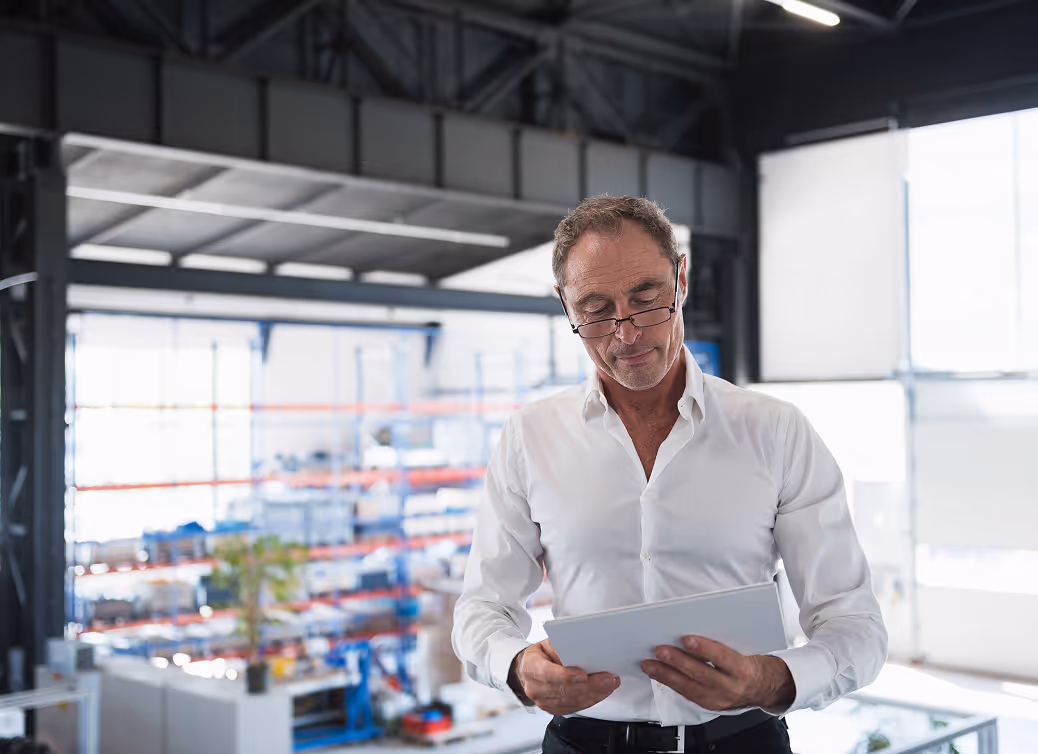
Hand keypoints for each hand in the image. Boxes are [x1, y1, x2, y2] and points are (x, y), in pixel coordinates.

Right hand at [510, 638, 620, 715]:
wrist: (527, 670)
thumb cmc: (540, 655)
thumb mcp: (546, 644)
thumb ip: (560, 648)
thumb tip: (580, 653)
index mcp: (531, 667)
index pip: (549, 675)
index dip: (567, 677)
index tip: (583, 675)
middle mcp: (535, 688)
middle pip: (564, 691)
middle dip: (589, 686)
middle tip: (607, 679)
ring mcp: (543, 702)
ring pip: (572, 702)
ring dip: (594, 694)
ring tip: (609, 685)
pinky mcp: (553, 709)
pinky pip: (574, 708)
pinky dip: (590, 700)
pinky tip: (601, 693)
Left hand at [640, 635, 794, 711]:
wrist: (763, 687)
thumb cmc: (749, 662)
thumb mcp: (743, 649)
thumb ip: (721, 642)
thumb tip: (692, 629)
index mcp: (743, 669)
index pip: (722, 657)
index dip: (704, 648)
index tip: (686, 638)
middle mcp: (731, 687)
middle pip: (702, 674)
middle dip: (678, 662)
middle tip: (659, 650)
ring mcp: (719, 700)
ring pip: (689, 688)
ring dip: (666, 675)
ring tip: (649, 663)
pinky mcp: (709, 706)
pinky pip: (687, 694)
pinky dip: (670, 683)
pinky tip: (658, 673)